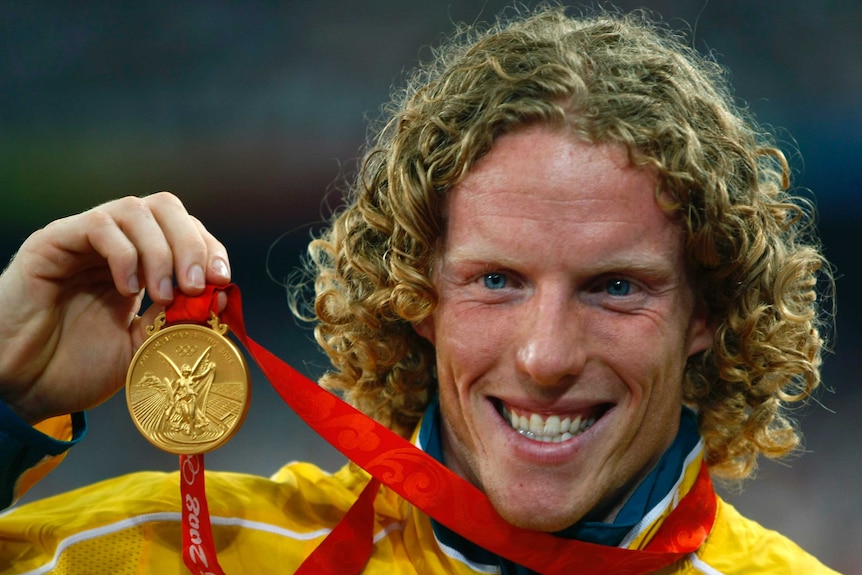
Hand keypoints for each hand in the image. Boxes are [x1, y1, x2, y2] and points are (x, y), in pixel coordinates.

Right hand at [0, 192, 230, 423]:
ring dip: (162, 250)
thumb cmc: (74, 368)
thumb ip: (176, 321)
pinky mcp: (53, 242)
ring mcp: (84, 240)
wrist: (20, 388)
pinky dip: (124, 253)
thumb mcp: (141, 347)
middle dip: (191, 243)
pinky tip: (127, 289)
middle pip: (166, 209)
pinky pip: (99, 225)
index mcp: (141, 264)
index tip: (221, 281)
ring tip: (163, 293)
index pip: (186, 231)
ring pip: (136, 210)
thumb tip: (218, 297)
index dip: (208, 249)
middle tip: (195, 285)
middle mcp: (116, 245)